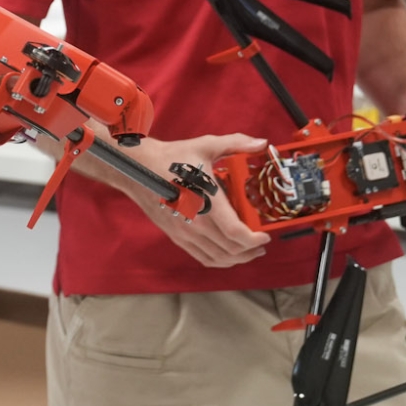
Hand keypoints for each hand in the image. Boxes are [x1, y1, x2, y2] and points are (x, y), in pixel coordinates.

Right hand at [118, 132, 271, 268]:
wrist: (139, 169)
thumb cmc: (173, 157)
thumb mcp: (206, 145)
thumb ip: (236, 144)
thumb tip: (261, 143)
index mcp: (207, 201)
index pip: (236, 232)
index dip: (254, 239)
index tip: (266, 236)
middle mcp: (196, 223)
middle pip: (231, 249)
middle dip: (251, 250)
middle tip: (262, 244)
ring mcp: (185, 233)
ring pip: (218, 257)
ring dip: (238, 258)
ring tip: (250, 252)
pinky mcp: (177, 237)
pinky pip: (202, 258)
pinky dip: (219, 261)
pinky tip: (228, 255)